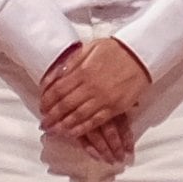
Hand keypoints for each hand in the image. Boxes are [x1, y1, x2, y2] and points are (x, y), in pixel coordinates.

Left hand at [36, 37, 154, 149]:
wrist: (140, 55)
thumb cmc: (115, 50)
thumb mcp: (89, 48)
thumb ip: (71, 63)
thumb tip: (54, 76)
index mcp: (82, 71)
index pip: (58, 90)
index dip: (47, 101)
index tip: (42, 108)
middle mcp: (91, 87)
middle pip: (65, 106)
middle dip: (52, 117)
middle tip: (44, 124)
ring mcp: (103, 99)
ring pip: (77, 116)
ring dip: (63, 126)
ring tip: (54, 132)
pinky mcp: (115, 108)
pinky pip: (95, 122)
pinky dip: (82, 129)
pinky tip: (72, 133)